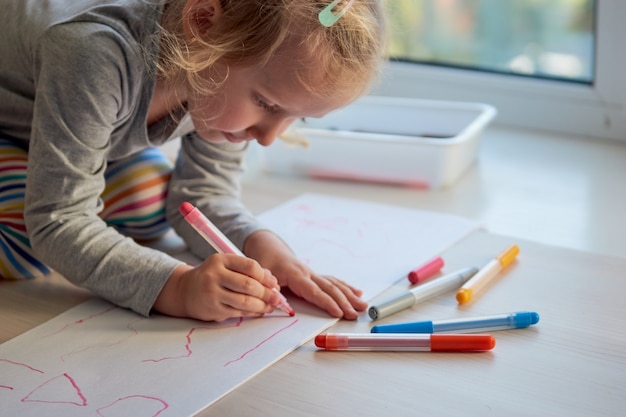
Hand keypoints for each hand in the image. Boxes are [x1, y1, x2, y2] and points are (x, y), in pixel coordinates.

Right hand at [153, 254, 281, 321]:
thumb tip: (273, 281)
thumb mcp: (226, 266)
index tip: (273, 283)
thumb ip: (248, 270)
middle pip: (248, 285)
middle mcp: (214, 275)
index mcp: (220, 260)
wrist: (186, 291)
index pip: (249, 266)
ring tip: (270, 305)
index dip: (265, 276)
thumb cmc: (212, 277)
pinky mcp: (213, 309)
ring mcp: (212, 293)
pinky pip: (238, 312)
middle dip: (266, 293)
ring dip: (262, 305)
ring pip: (244, 301)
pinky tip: (259, 311)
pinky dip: (253, 312)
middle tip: (277, 297)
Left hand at [243, 230, 367, 319]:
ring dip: (350, 295)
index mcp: (296, 275)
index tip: (339, 313)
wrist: (269, 248)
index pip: (314, 291)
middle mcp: (308, 273)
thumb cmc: (265, 262)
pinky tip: (358, 292)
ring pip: (335, 284)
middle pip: (329, 288)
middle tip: (356, 314)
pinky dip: (346, 287)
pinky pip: (333, 281)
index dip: (327, 303)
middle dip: (344, 302)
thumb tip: (277, 298)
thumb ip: (269, 287)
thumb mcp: (261, 274)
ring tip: (363, 305)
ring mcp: (313, 273)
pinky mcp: (315, 275)